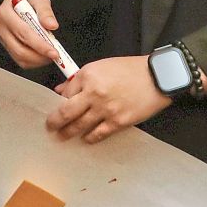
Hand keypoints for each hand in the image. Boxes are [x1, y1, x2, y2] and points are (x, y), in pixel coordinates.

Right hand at [0, 0, 58, 67]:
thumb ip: (46, 12)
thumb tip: (52, 25)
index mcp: (5, 13)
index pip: (23, 33)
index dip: (39, 45)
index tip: (54, 52)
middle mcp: (0, 26)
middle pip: (19, 49)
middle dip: (39, 56)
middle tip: (54, 55)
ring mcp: (2, 37)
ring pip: (19, 57)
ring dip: (37, 60)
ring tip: (49, 53)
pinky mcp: (7, 44)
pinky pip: (19, 58)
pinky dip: (33, 60)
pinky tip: (42, 54)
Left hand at [47, 56, 170, 142]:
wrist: (157, 77)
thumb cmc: (129, 69)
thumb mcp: (101, 66)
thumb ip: (80, 79)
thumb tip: (62, 90)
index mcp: (87, 76)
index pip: (65, 93)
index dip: (58, 102)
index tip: (54, 109)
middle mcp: (93, 93)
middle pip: (66, 112)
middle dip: (54, 122)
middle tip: (49, 128)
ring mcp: (106, 109)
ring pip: (80, 126)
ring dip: (68, 133)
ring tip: (62, 137)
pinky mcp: (119, 121)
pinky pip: (98, 134)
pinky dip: (90, 138)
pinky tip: (86, 139)